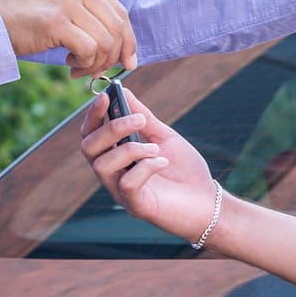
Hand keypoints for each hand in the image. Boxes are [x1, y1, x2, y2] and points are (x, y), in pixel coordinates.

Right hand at [0, 0, 136, 77]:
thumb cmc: (20, 14)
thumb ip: (86, 11)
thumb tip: (118, 43)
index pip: (120, 11)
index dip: (127, 40)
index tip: (127, 61)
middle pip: (117, 26)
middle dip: (112, 56)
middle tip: (95, 70)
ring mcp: (67, 0)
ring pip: (105, 40)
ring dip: (96, 63)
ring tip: (77, 67)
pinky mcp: (55, 21)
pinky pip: (89, 49)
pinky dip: (84, 63)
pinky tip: (69, 64)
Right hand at [80, 88, 220, 245]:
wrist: (207, 200)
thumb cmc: (184, 169)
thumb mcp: (163, 136)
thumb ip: (142, 117)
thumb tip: (123, 91)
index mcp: (116, 156)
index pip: (90, 134)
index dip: (93, 115)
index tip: (106, 96)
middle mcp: (113, 174)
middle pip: (88, 147)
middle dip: (110, 128)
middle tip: (139, 120)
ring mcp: (121, 192)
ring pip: (102, 165)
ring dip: (130, 148)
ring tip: (155, 148)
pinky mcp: (136, 206)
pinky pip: (126, 183)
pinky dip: (145, 166)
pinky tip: (163, 162)